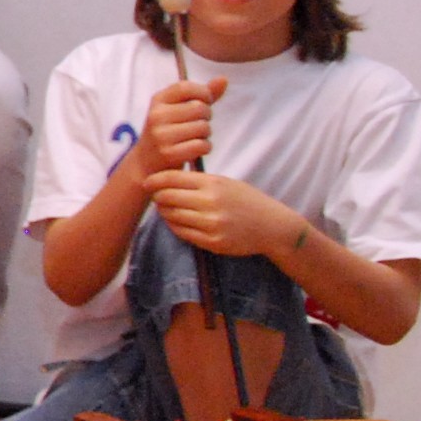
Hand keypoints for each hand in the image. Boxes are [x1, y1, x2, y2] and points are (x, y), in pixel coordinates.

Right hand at [129, 76, 223, 178]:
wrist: (145, 164)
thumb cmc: (168, 133)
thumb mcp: (178, 110)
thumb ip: (201, 95)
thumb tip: (224, 79)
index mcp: (158, 100)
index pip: (186, 87)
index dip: (203, 93)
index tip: (204, 103)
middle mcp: (157, 115)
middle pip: (200, 108)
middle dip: (206, 117)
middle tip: (197, 126)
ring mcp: (161, 135)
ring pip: (203, 127)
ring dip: (205, 135)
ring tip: (194, 138)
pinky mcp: (168, 153)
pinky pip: (202, 145)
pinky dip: (204, 148)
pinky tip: (195, 150)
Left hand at [141, 167, 294, 258]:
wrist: (272, 226)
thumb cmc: (246, 201)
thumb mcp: (226, 183)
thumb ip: (198, 181)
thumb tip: (165, 178)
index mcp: (213, 184)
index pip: (172, 178)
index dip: (155, 180)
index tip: (148, 182)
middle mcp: (211, 203)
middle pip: (167, 197)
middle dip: (158, 196)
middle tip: (156, 196)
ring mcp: (212, 224)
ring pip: (172, 216)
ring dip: (164, 212)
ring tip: (165, 208)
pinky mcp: (213, 242)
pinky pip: (183, 233)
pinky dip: (175, 226)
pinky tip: (176, 221)